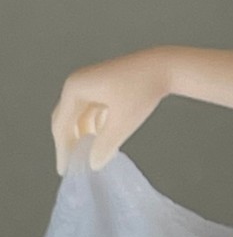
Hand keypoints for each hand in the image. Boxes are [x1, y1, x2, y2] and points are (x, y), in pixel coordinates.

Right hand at [50, 48, 171, 174]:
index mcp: (75, 89)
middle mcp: (78, 83)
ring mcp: (90, 83)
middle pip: (66, 119)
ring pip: (79, 116)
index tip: (65, 170)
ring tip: (89, 157)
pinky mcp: (104, 85)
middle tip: (73, 166)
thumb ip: (105, 146)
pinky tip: (102, 141)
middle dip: (70, 143)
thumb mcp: (123, 122)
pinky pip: (92, 110)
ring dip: (83, 135)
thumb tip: (93, 164)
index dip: (63, 150)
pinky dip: (94, 127)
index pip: (62, 125)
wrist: (166, 66)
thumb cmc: (143, 91)